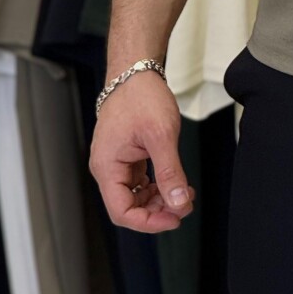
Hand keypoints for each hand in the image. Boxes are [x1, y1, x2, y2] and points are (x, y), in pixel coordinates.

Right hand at [89, 72, 195, 232]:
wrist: (136, 71)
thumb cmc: (142, 97)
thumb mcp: (162, 135)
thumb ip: (170, 172)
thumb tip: (179, 203)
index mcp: (107, 167)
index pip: (122, 212)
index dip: (148, 222)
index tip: (174, 218)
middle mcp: (107, 167)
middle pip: (128, 206)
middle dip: (157, 210)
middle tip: (185, 205)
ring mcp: (116, 161)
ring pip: (135, 195)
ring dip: (159, 198)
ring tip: (183, 193)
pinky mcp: (126, 154)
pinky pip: (139, 180)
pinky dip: (156, 184)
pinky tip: (174, 181)